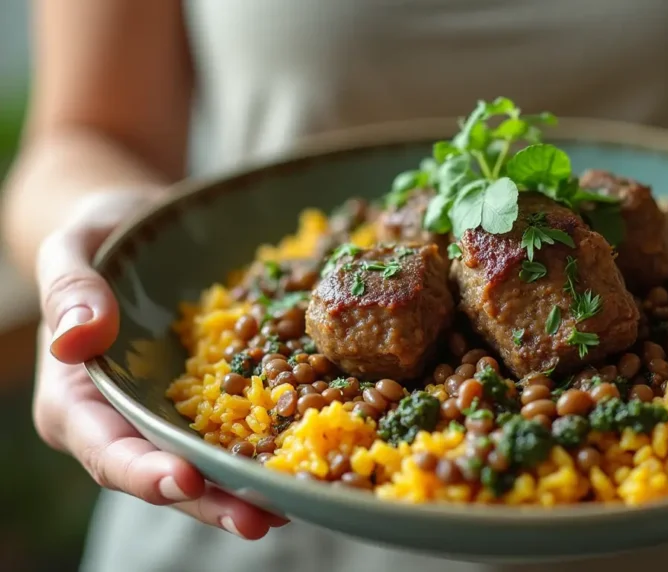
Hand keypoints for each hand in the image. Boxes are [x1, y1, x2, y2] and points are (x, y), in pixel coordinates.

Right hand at [33, 190, 287, 537]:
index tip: (184, 480)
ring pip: (209, 462)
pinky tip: (315, 459)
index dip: (142, 471)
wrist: (146, 227)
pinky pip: (244, 427)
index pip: (105, 447)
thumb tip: (75, 339)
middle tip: (258, 519)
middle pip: (164, 471)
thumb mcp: (75, 247)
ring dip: (249, 489)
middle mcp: (130, 420)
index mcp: (79, 400)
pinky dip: (274, 446)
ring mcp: (177, 414)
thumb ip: (71, 289)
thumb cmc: (101, 237)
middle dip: (210, 500)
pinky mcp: (218, 398)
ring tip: (296, 504)